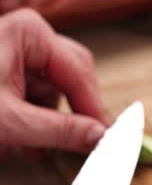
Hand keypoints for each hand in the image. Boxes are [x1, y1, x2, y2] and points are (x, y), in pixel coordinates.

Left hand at [0, 9, 106, 154]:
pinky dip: (39, 120)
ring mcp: (19, 52)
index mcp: (29, 34)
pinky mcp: (11, 70)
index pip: (78, 72)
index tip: (108, 137)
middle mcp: (28, 36)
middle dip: (77, 112)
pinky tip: (32, 145)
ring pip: (56, 88)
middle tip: (88, 142)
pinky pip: (38, 94)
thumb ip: (61, 130)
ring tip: (44, 150)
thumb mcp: (11, 120)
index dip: (95, 108)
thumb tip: (100, 138)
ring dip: (55, 121)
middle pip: (72, 75)